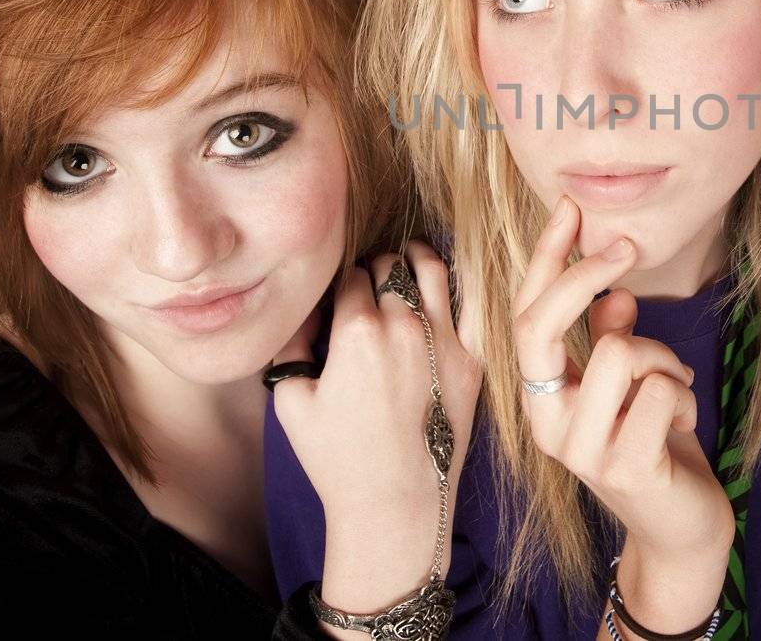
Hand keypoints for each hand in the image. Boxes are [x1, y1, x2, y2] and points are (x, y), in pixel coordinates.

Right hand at [272, 241, 481, 615]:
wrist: (395, 501)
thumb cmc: (339, 459)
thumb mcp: (291, 401)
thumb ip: (290, 347)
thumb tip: (303, 314)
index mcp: (356, 330)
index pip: (350, 275)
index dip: (343, 279)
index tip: (342, 292)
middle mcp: (403, 325)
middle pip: (389, 267)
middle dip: (376, 267)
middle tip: (371, 280)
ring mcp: (443, 340)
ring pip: (432, 269)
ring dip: (415, 259)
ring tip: (407, 260)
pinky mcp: (471, 360)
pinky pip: (469, 304)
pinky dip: (454, 287)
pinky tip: (442, 289)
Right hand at [512, 198, 732, 630]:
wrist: (680, 528)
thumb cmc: (655, 445)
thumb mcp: (632, 383)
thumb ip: (612, 339)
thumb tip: (615, 294)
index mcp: (541, 395)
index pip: (525, 315)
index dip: (545, 258)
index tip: (570, 207)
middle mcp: (546, 421)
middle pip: (540, 325)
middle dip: (585, 275)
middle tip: (629, 246)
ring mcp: (579, 448)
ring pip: (618, 352)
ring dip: (660, 360)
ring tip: (670, 392)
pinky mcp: (622, 467)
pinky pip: (659, 391)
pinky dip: (682, 397)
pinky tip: (679, 427)